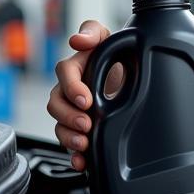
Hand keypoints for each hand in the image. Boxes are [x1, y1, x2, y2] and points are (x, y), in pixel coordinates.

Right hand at [47, 20, 193, 169]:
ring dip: (68, 119)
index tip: (85, 42)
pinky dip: (72, 145)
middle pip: (69, 70)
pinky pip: (67, 131)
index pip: (96, 33)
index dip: (86, 35)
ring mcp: (91, 98)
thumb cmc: (181, 89)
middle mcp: (102, 72)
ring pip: (61, 102)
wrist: (169, 110)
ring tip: (86, 135)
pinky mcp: (88, 125)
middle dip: (72, 88)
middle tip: (88, 107)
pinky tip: (84, 157)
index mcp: (124, 53)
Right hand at [48, 20, 112, 169]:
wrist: (137, 77)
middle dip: (69, 116)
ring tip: (84, 143)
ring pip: (59, 125)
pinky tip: (81, 161)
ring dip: (69, 137)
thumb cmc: (119, 55)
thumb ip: (93, 32)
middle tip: (87, 124)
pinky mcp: (81, 129)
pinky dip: (74, 155)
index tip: (86, 99)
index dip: (72, 87)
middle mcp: (70, 90)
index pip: (64, 73)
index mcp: (76, 66)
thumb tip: (78, 39)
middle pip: (55, 103)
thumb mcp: (109, 38)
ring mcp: (74, 111)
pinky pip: (70, 144)